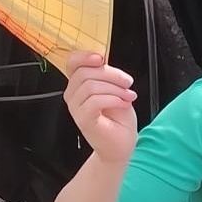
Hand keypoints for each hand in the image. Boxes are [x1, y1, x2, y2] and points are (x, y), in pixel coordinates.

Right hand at [64, 51, 137, 165]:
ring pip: (91, 86)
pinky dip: (113, 99)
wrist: (121, 145)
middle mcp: (73, 95)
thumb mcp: (115, 91)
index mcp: (79, 85)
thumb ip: (107, 76)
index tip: (102, 58)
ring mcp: (76, 108)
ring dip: (116, 89)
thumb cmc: (119, 120)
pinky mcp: (83, 119)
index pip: (72, 63)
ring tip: (129, 97)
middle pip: (85, 72)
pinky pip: (94, 101)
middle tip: (128, 83)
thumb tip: (104, 62)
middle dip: (112, 75)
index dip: (85, 56)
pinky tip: (124, 104)